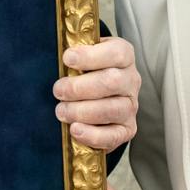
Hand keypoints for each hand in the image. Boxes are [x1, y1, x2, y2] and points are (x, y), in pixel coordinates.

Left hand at [55, 36, 139, 151]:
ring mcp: (130, 106)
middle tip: (58, 90)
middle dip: (79, 87)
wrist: (96, 96)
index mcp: (124, 57)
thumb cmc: (87, 73)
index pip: (116, 53)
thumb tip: (62, 60)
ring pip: (112, 109)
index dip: (90, 56)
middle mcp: (131, 81)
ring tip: (62, 111)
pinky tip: (75, 129)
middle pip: (112, 81)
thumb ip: (76, 56)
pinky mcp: (126, 129)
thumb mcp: (84, 58)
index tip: (67, 58)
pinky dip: (92, 134)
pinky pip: (113, 136)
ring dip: (82, 111)